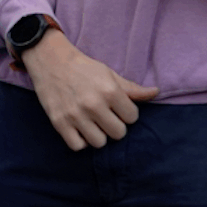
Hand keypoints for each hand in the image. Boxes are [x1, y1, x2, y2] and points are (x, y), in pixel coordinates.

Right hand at [24, 30, 157, 150]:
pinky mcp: (59, 123)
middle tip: (104, 115)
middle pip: (118, 133)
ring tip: (91, 122)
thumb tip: (156, 92)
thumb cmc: (83, 67)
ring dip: (97, 134)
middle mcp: (93, 104)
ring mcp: (75, 115)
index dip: (126, 113)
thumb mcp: (109, 73)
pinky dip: (80, 140)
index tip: (116, 107)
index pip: (132, 117)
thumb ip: (132, 88)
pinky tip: (79, 128)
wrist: (50, 60)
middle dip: (114, 125)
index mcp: (109, 90)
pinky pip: (78, 146)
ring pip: (100, 143)